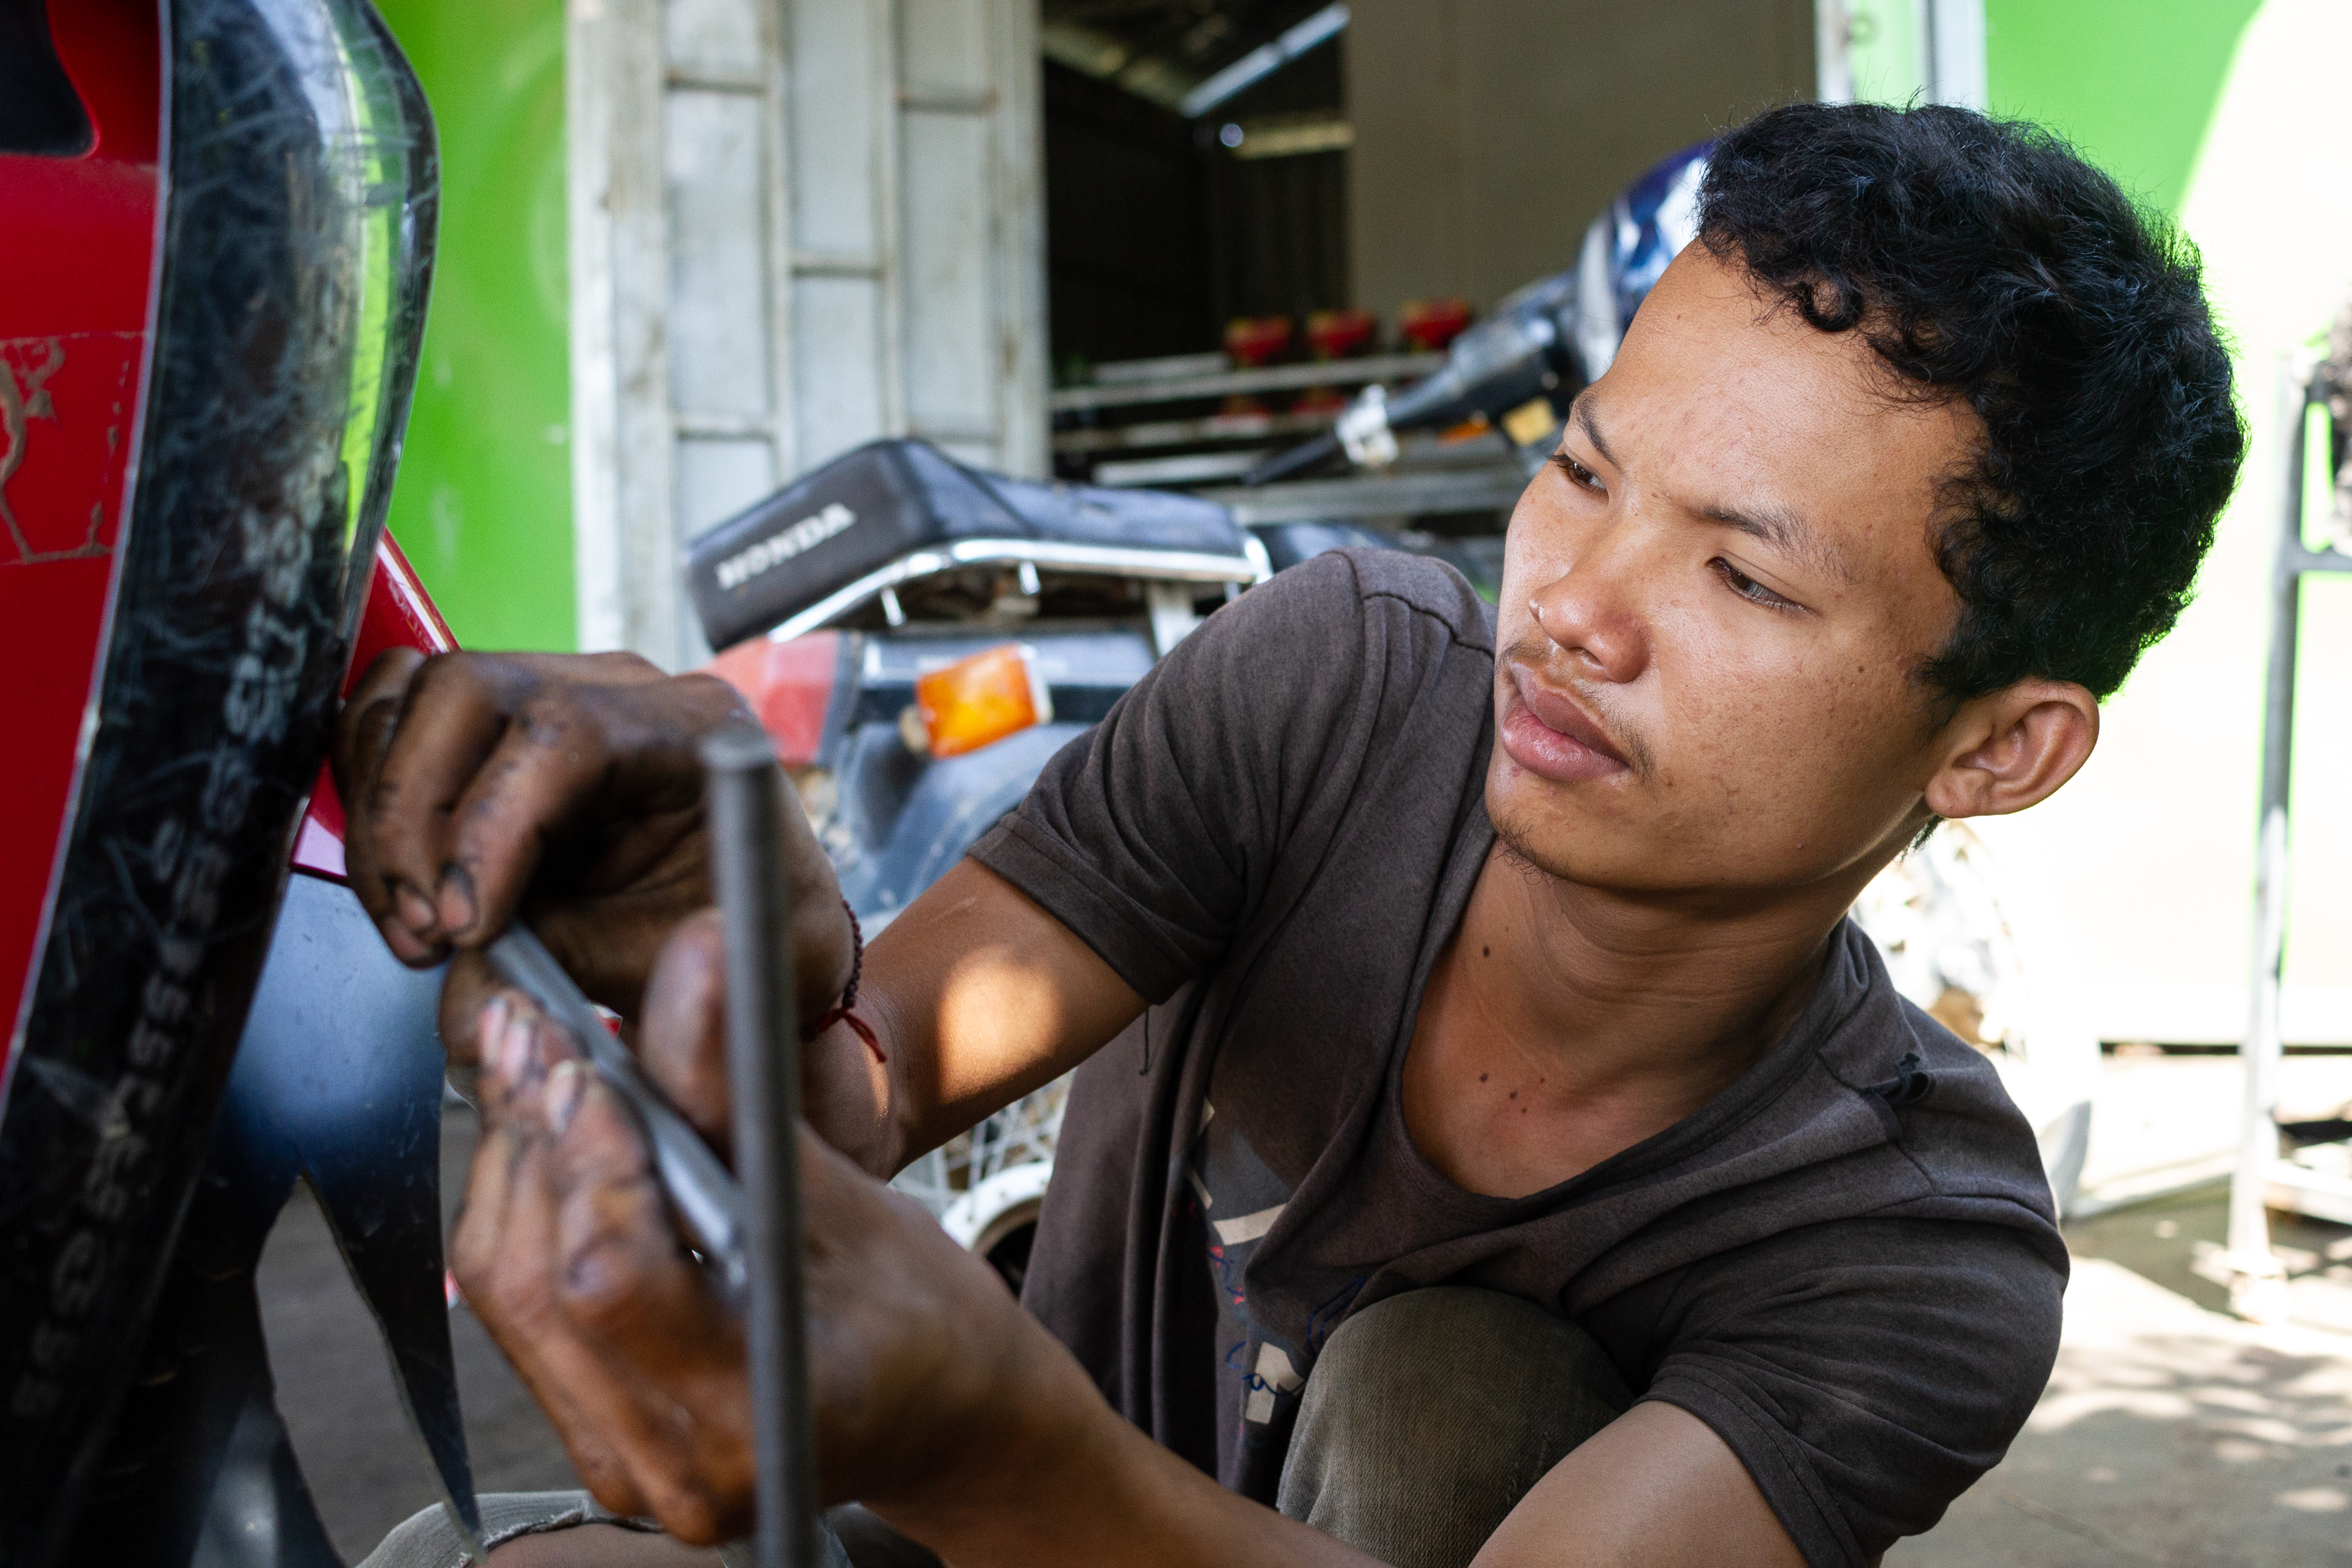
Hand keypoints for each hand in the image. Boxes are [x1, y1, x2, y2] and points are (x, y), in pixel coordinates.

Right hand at [331, 649, 852, 1029]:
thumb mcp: (679, 967)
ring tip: (415, 921)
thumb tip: (462, 994)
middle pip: (468, 693)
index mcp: (696, 727)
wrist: (753, 933)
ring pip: (416, 700)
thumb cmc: (743, 940)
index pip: (566, 734)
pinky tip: (402, 881)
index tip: (463, 924)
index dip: (490, 827)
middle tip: (426, 929)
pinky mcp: (496, 726)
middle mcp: (621, 688)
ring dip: (384, 817)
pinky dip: (374, 797)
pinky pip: (399, 720)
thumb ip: (569, 968)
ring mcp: (552, 690)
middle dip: (415, 819)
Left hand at [453, 972, 1044, 1544]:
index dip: (587, 1158)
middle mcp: (676, 1467)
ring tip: (529, 1062)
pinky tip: (543, 1138)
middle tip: (530, 1029)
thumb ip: (747, 1087)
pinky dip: (526, 1216)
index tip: (586, 1062)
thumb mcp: (851, 1194)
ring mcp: (629, 1467)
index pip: (609, 1282)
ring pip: (509, 1299)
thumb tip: (702, 950)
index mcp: (758, 1413)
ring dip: (514, 1167)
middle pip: (536, 1288)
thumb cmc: (925, 1315)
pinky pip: (522, 1320)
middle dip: (530, 1140)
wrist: (940, 1412)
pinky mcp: (601, 1440)